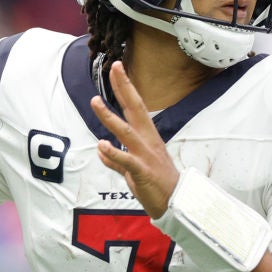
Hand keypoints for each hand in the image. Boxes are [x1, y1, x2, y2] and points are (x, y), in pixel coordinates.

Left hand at [90, 61, 179, 217]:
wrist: (176, 203)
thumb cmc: (156, 184)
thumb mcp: (133, 169)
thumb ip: (116, 160)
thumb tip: (101, 150)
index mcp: (147, 136)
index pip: (135, 106)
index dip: (125, 87)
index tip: (117, 68)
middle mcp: (146, 140)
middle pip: (135, 109)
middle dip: (124, 88)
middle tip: (114, 67)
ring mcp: (145, 155)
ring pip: (125, 131)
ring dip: (109, 117)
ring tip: (94, 102)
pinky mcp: (142, 171)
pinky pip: (126, 160)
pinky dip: (113, 153)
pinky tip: (102, 145)